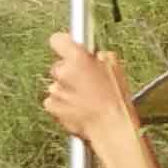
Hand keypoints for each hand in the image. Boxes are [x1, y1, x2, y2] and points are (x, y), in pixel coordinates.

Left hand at [42, 30, 135, 144]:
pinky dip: (62, 102)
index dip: (63, 44)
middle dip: (69, 71)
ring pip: (57, 84)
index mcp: (78, 58)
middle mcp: (63, 72)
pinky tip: (78, 106)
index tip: (68, 47)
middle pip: (58, 65)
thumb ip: (97, 56)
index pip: (57, 40)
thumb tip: (92, 54)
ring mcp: (55, 90)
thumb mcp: (113, 67)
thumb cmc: (115, 99)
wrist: (110, 127)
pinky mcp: (52, 106)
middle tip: (85, 80)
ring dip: (67, 88)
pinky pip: (53, 100)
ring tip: (85, 97)